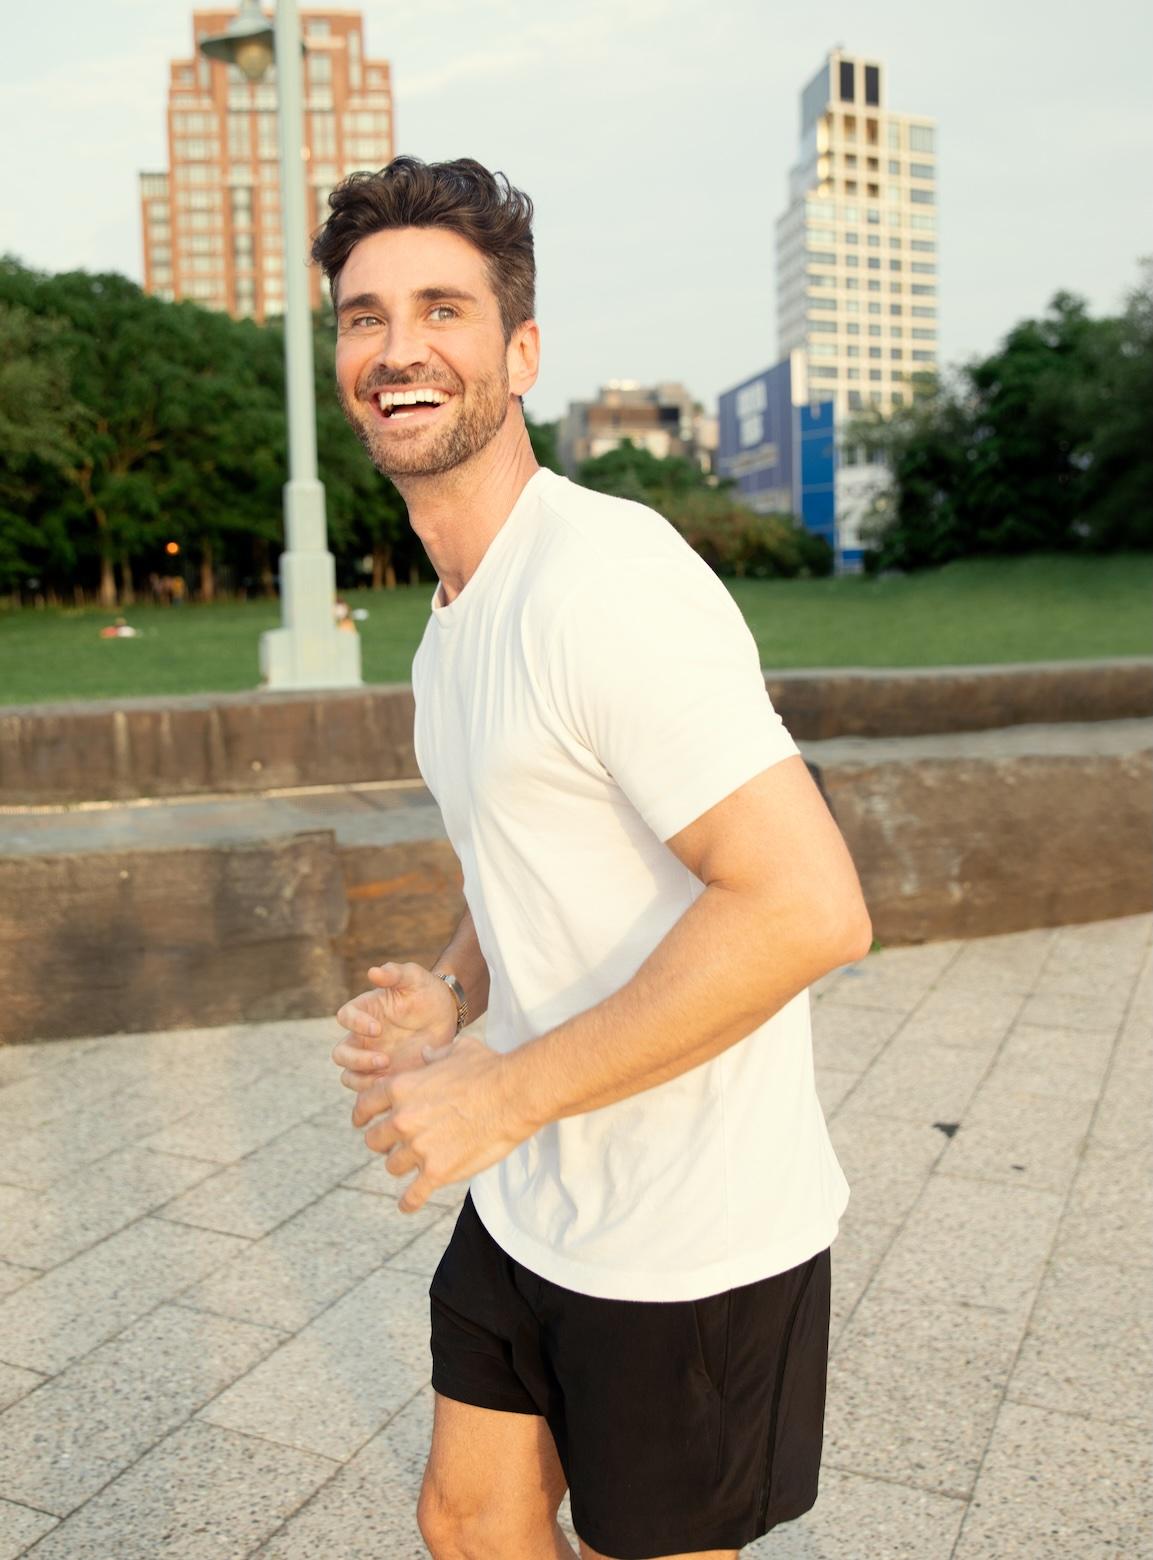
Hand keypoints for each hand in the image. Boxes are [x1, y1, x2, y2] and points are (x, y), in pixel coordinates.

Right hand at [332, 962, 458, 1092]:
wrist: (445, 1014)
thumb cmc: (425, 991)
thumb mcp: (414, 977)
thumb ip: (394, 973)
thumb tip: (373, 972)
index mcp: (364, 1010)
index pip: (345, 1017)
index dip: (356, 1024)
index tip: (378, 1028)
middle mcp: (362, 1037)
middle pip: (340, 1054)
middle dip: (357, 1059)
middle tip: (384, 1059)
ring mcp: (371, 1058)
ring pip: (349, 1076)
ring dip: (362, 1080)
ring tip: (387, 1079)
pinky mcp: (384, 1075)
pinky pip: (369, 1090)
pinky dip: (376, 1093)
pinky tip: (396, 1088)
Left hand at [350, 1035, 535, 1212]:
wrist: (514, 1095)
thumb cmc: (489, 1069)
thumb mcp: (457, 1050)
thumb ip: (435, 1055)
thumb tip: (426, 1054)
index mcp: (402, 1088)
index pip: (365, 1105)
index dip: (362, 1115)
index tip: (362, 1122)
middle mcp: (403, 1119)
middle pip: (374, 1140)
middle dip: (384, 1142)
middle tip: (396, 1143)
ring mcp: (418, 1148)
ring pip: (393, 1166)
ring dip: (402, 1165)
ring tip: (414, 1164)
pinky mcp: (437, 1172)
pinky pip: (412, 1196)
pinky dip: (409, 1202)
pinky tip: (408, 1204)